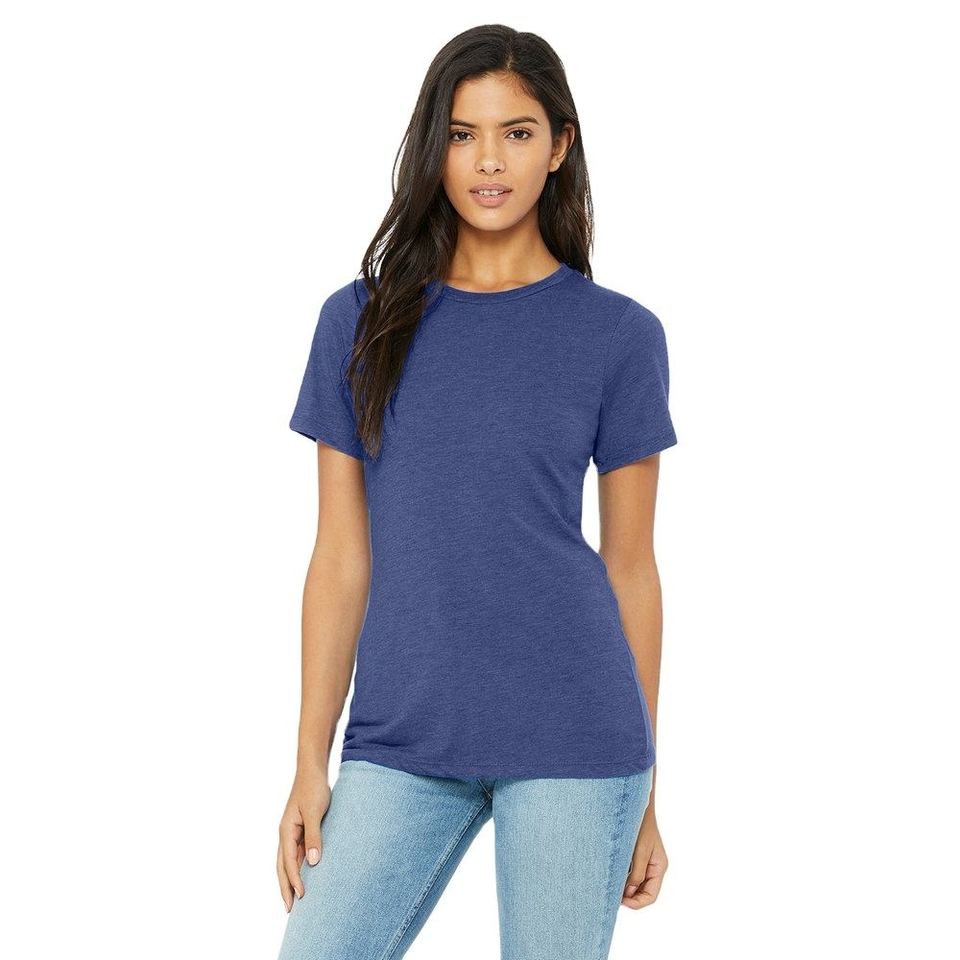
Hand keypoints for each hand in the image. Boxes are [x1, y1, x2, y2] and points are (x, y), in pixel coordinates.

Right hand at [276, 764, 331, 911]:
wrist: (312, 771)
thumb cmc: (313, 789)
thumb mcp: (315, 812)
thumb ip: (314, 836)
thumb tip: (312, 863)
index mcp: (286, 831)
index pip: (288, 862)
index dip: (294, 880)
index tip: (301, 896)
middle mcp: (286, 834)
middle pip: (282, 866)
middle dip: (285, 887)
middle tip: (290, 909)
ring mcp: (291, 832)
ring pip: (288, 861)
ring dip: (290, 879)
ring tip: (295, 898)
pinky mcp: (300, 829)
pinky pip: (296, 853)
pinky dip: (298, 867)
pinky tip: (305, 875)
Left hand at [621, 807, 667, 908]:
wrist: (636, 804)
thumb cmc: (641, 825)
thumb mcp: (639, 851)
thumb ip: (636, 873)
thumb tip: (629, 893)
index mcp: (659, 867)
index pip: (650, 896)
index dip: (637, 903)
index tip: (621, 901)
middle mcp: (653, 867)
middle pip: (643, 892)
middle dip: (629, 897)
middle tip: (612, 894)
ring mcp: (645, 862)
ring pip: (635, 884)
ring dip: (624, 887)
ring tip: (611, 884)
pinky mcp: (635, 855)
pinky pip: (630, 873)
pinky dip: (622, 877)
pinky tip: (612, 874)